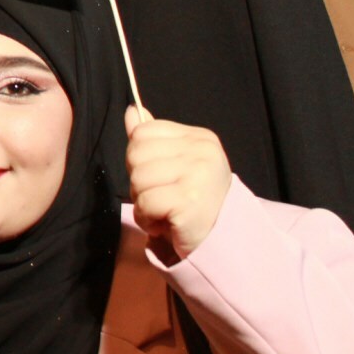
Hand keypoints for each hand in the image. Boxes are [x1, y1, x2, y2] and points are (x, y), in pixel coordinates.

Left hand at [125, 105, 232, 260]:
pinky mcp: (189, 200)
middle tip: (161, 197)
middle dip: (139, 180)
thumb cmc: (194, 201)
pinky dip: (146, 219)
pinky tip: (164, 224)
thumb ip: (152, 139)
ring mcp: (198, 174)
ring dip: (142, 202)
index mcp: (199, 138)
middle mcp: (202, 151)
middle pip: (136, 154)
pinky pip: (145, 203)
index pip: (143, 132)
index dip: (139, 157)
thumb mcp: (175, 164)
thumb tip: (131, 112)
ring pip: (138, 178)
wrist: (222, 242)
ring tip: (164, 211)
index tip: (159, 177)